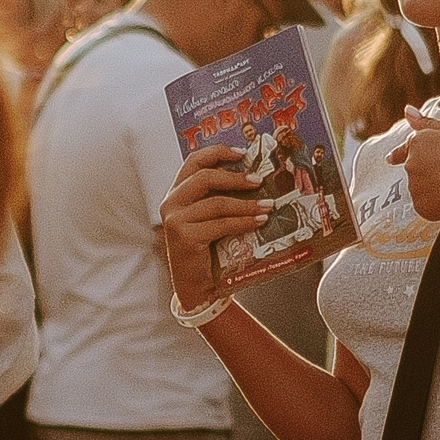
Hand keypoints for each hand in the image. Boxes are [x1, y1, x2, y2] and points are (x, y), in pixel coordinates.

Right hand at [160, 143, 266, 311]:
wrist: (198, 287)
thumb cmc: (208, 250)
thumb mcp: (210, 218)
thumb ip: (220, 197)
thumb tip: (255, 177)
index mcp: (176, 193)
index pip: (193, 161)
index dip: (218, 152)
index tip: (243, 152)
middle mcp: (170, 203)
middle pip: (204, 177)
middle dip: (235, 177)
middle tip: (260, 180)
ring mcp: (175, 220)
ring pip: (217, 203)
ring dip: (247, 204)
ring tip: (269, 205)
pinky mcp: (185, 237)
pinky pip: (221, 224)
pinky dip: (244, 222)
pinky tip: (261, 221)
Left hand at [392, 108, 439, 223]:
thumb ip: (429, 122)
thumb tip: (407, 111)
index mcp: (419, 142)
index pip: (405, 147)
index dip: (400, 153)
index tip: (391, 158)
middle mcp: (412, 163)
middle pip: (417, 167)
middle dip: (430, 170)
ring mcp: (415, 186)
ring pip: (422, 186)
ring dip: (434, 186)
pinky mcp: (421, 206)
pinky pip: (427, 203)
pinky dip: (438, 203)